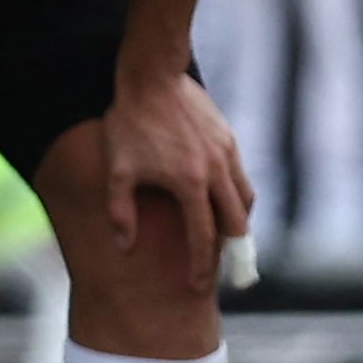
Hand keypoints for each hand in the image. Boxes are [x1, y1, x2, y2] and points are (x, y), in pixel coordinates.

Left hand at [92, 58, 249, 256]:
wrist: (152, 75)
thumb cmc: (130, 124)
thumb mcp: (118, 170)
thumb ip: (121, 212)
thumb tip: (125, 247)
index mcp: (189, 184)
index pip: (203, 237)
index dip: (201, 265)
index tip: (198, 286)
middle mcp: (215, 171)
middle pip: (236, 223)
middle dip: (233, 252)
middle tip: (227, 272)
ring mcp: (226, 152)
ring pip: (245, 198)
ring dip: (239, 222)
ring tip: (229, 239)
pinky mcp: (228, 136)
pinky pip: (240, 174)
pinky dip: (237, 194)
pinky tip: (224, 200)